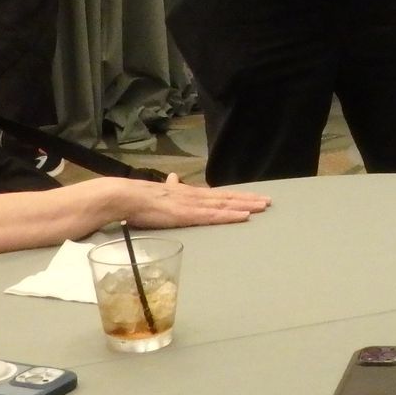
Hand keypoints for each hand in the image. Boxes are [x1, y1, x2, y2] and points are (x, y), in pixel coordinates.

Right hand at [118, 172, 271, 228]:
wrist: (127, 197)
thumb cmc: (140, 199)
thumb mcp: (160, 190)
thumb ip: (170, 186)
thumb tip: (174, 177)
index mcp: (189, 193)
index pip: (218, 194)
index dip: (236, 195)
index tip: (253, 196)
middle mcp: (195, 196)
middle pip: (227, 198)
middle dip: (249, 199)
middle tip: (268, 201)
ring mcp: (193, 205)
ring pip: (225, 205)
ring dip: (246, 205)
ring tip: (263, 206)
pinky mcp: (188, 214)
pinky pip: (214, 216)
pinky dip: (231, 215)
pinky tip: (245, 216)